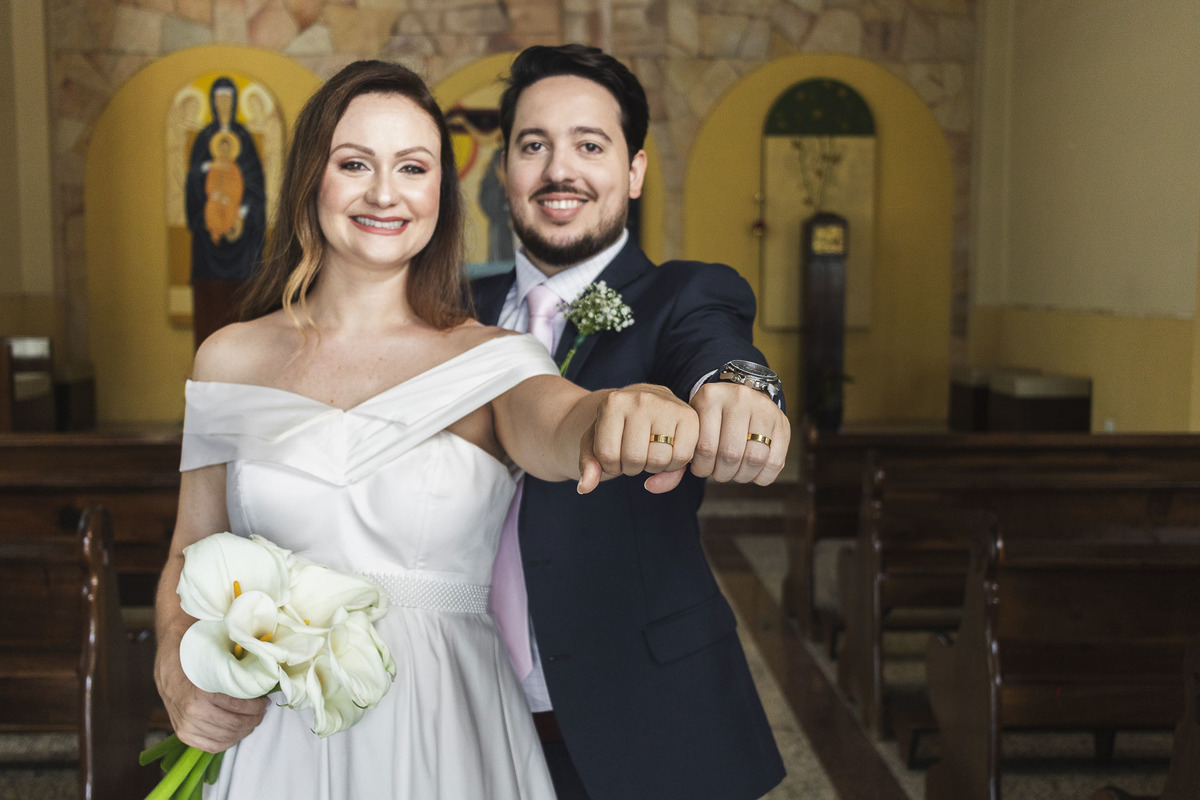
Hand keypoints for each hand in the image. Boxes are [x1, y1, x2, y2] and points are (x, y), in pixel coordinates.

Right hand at [154, 643, 267, 751]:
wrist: (168, 664)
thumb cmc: (194, 659)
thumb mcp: (214, 660)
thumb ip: (234, 672)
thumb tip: (261, 677)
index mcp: (201, 693)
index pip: (239, 706)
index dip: (257, 706)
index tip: (264, 701)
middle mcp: (192, 713)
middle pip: (235, 724)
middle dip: (254, 718)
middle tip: (261, 710)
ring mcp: (186, 726)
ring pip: (226, 738)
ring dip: (244, 730)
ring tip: (252, 720)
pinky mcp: (183, 734)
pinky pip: (212, 746)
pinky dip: (229, 741)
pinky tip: (237, 731)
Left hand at [578, 384, 699, 493]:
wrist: (638, 404)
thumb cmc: (614, 428)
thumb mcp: (594, 444)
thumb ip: (588, 466)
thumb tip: (584, 487)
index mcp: (613, 402)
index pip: (608, 455)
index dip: (610, 465)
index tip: (613, 454)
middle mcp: (641, 399)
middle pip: (635, 459)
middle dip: (632, 467)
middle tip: (633, 453)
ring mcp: (667, 405)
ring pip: (659, 460)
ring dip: (652, 467)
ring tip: (648, 451)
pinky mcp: (689, 416)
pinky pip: (682, 458)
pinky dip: (673, 465)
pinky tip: (666, 452)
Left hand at [678, 381, 788, 485]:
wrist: (742, 395)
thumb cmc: (714, 416)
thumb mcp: (696, 422)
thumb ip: (685, 448)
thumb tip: (662, 482)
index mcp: (711, 397)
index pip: (705, 447)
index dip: (702, 468)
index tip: (702, 470)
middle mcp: (739, 398)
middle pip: (730, 454)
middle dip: (723, 474)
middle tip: (720, 474)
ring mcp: (763, 409)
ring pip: (754, 458)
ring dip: (743, 476)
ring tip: (736, 474)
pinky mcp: (782, 422)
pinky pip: (775, 461)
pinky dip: (763, 476)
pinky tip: (754, 475)